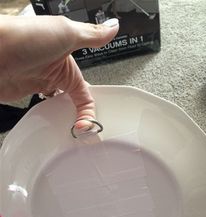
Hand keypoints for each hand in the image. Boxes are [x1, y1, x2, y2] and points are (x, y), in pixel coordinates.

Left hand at [0, 15, 118, 128]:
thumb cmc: (25, 38)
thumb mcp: (66, 33)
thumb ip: (92, 36)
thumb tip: (113, 27)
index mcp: (68, 65)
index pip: (86, 94)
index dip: (90, 112)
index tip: (88, 125)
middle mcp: (55, 76)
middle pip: (73, 103)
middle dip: (78, 118)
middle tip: (80, 132)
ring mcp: (40, 86)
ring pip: (58, 108)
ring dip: (63, 119)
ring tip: (66, 131)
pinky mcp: (25, 94)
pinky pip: (40, 110)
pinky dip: (46, 118)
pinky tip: (48, 124)